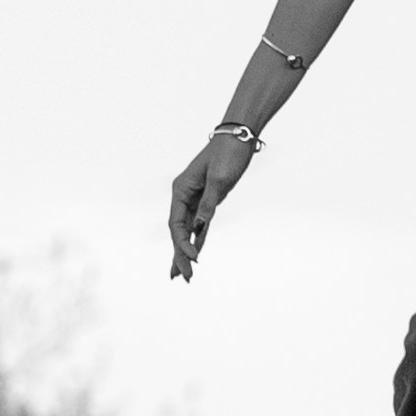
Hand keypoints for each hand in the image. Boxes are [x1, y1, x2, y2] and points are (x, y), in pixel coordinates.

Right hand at [169, 130, 254, 278]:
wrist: (239, 136)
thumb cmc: (228, 153)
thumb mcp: (219, 179)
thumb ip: (209, 204)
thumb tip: (200, 228)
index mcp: (180, 190)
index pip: (176, 224)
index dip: (183, 243)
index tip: (195, 259)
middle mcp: (184, 196)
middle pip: (178, 231)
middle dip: (180, 255)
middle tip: (184, 279)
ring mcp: (195, 199)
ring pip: (187, 231)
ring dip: (185, 252)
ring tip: (183, 277)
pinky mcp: (208, 201)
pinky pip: (200, 226)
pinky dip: (197, 241)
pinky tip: (195, 255)